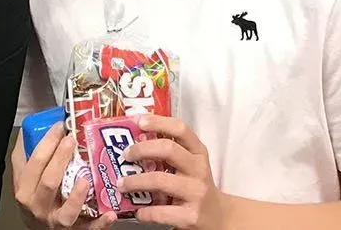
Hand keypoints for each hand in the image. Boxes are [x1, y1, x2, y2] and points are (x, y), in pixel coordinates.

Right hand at [11, 122, 116, 227]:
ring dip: (76, 196)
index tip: (59, 127)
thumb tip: (27, 131)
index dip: (47, 142)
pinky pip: (89, 229)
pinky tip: (110, 213)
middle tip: (72, 140)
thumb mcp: (22, 180)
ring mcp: (58, 221)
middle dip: (60, 159)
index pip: (35, 163)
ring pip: (66, 212)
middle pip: (49, 182)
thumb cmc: (33, 201)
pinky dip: (100, 223)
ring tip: (85, 179)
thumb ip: (23, 157)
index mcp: (26, 190)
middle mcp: (40, 207)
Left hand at [120, 114, 224, 228]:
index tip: (139, 121)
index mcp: (198, 153)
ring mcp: (196, 193)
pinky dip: (145, 212)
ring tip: (122, 184)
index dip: (159, 122)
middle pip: (168, 149)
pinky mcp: (191, 216)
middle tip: (125, 155)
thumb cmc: (196, 187)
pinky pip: (161, 212)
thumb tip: (135, 140)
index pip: (181, 129)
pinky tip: (139, 212)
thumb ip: (170, 153)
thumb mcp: (190, 165)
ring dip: (135, 181)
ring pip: (160, 180)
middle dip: (141, 149)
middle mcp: (199, 170)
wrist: (219, 218)